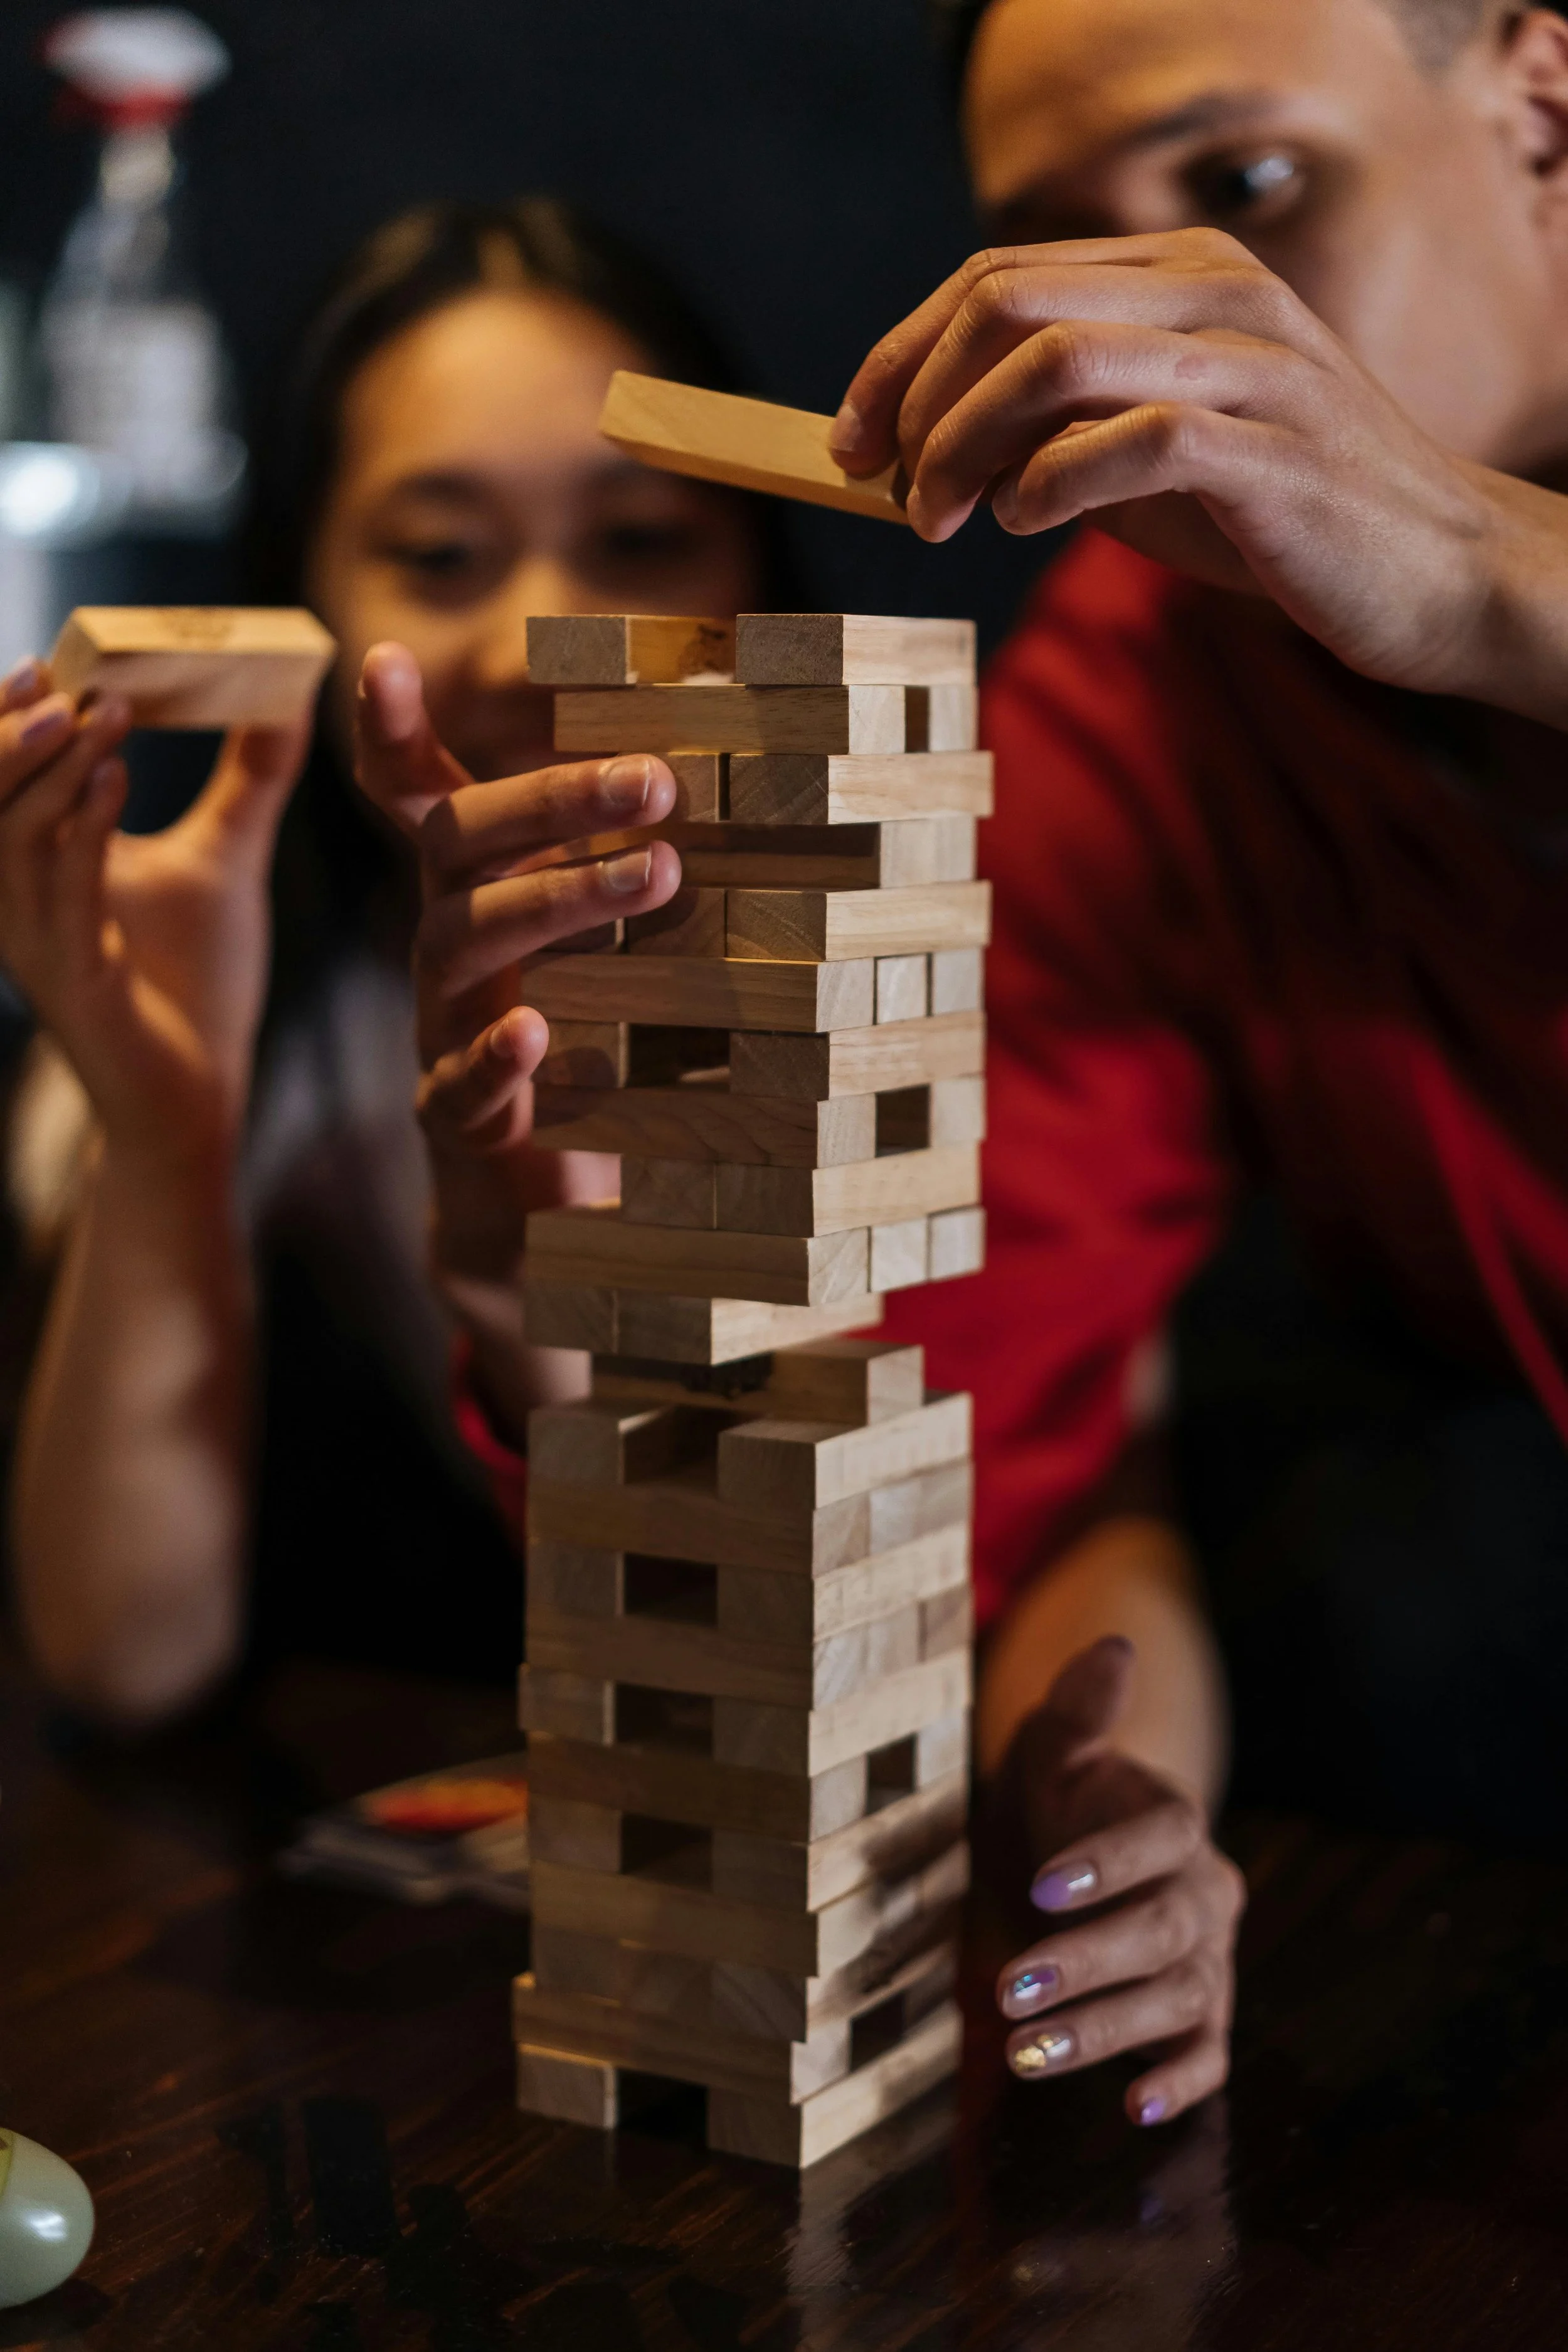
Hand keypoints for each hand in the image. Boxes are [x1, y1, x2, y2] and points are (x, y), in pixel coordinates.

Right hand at [0, 659, 307, 1161]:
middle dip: (8, 732)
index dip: (8, 720)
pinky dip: (85, 832)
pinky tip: (115, 778)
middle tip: (55, 673)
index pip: (3, 780)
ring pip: (12, 838)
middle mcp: (19, 902)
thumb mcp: (226, 858)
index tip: (53, 661)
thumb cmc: (197, 982)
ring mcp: (38, 944)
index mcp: (37, 868)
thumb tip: (286, 701)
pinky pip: (64, 895)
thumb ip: (248, 780)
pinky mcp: (75, 982)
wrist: (195, 1098)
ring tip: (100, 711)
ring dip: (52, 769)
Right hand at [352, 642, 681, 1294]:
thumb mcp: (627, 961)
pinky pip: (458, 1082)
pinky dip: (492, 1055)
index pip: (424, 800)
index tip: (382, 660)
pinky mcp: (458, 1124)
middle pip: (459, 846)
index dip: (393, 733)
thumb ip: (649, 887)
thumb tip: (733, 791)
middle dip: (553, 800)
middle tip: (656, 778)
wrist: (539, 1225)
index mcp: (485, 896)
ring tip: (655, 875)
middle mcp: (451, 948)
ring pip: (464, 943)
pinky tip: (531, 1031)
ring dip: (559, 900)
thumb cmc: (594, 1062)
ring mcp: (444, 1031)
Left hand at [830, 229, 1567, 721]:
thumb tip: (935, 452)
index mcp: (1182, 278)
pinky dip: (1050, 481)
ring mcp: (1252, 367)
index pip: (999, 275)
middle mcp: (1217, 296)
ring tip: (937, 516)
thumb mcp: (1149, 464)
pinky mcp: (1275, 452)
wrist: (1436, 577)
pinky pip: (1133, 438)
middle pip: (1008, 299)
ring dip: (964, 442)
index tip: (851, 441)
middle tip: (883, 487)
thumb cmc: (1280, 520)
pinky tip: (1020, 522)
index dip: (901, 354)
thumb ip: (1057, 436)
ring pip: (1057, 356)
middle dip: (916, 395)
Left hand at [993, 1635, 1244, 2127]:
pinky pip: (1206, 2053)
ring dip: (1104, 2031)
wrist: (1079, 1861)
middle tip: (1010, 1987)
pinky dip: (1181, 2081)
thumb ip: (1084, 1706)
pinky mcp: (1201, 2020)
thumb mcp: (1060, 1748)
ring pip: (1175, 2001)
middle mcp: (1205, 1897)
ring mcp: (1209, 1962)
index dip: (1109, 1863)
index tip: (1043, 1884)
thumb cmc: (1066, 1801)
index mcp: (1175, 1826)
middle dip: (1088, 1963)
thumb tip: (1113, 1644)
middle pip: (1162, 1933)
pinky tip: (1136, 2107)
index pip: (1162, 1839)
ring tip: (1025, 2052)